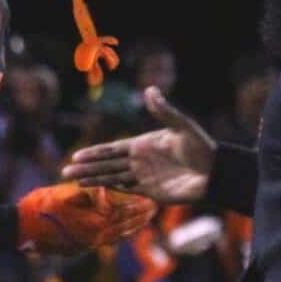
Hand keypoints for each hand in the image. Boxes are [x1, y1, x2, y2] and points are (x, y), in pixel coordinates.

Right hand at [16, 181, 155, 254]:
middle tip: (155, 209)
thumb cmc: (40, 207)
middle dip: (141, 217)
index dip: (138, 205)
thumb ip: (90, 194)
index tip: (151, 199)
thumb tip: (110, 190)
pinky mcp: (81, 248)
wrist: (19, 229)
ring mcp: (88, 245)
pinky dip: (119, 234)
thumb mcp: (66, 193)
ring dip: (133, 227)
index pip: (123, 213)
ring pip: (117, 236)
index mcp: (94, 222)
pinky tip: (123, 230)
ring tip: (144, 220)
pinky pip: (106, 241)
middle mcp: (95, 237)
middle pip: (125, 226)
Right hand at [61, 86, 216, 203]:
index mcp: (143, 144)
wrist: (215, 173)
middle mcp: (139, 160)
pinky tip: (95, 189)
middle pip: (106, 165)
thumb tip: (149, 89)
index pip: (112, 149)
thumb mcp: (183, 127)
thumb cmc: (202, 148)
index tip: (76, 156)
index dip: (94, 153)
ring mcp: (143, 177)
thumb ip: (164, 111)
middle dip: (85, 168)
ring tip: (73, 182)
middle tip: (64, 172)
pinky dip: (110, 190)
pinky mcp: (151, 191)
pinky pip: (126, 190)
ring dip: (93, 179)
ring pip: (111, 178)